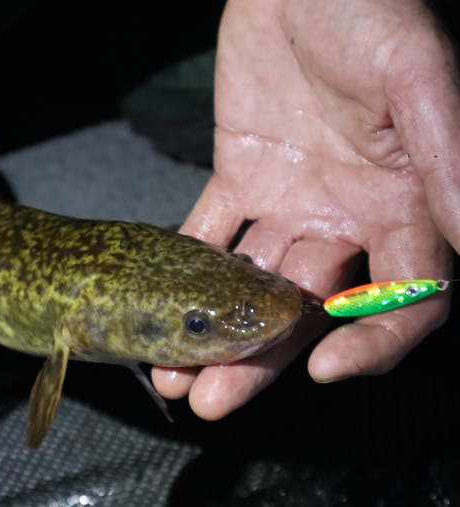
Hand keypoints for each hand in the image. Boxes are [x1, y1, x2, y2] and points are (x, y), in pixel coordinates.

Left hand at [152, 0, 459, 418]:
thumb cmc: (370, 10)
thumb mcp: (416, 77)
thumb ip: (444, 158)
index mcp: (404, 203)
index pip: (404, 297)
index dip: (373, 340)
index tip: (324, 370)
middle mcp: (349, 215)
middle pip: (309, 306)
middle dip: (261, 359)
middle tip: (212, 400)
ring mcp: (292, 201)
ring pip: (253, 282)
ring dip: (214, 330)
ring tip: (173, 375)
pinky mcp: (242, 177)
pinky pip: (211, 231)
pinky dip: (185, 267)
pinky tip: (155, 305)